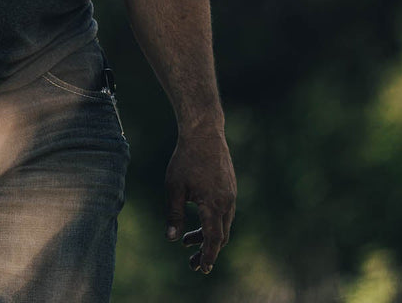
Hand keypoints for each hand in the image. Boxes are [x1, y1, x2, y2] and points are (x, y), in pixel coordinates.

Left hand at [165, 125, 235, 273]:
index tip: (201, 269)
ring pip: (222, 223)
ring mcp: (231, 194)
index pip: (213, 240)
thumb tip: (170, 239)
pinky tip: (198, 218)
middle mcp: (227, 203)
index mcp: (213, 206)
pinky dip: (212, 220)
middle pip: (220, 236)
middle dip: (206, 251)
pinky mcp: (230, 186)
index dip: (207, 256)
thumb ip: (175, 214)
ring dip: (207, 235)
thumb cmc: (186, 159)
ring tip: (187, 241)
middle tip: (191, 263)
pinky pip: (224, 211)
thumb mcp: (175, 187)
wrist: (204, 132)